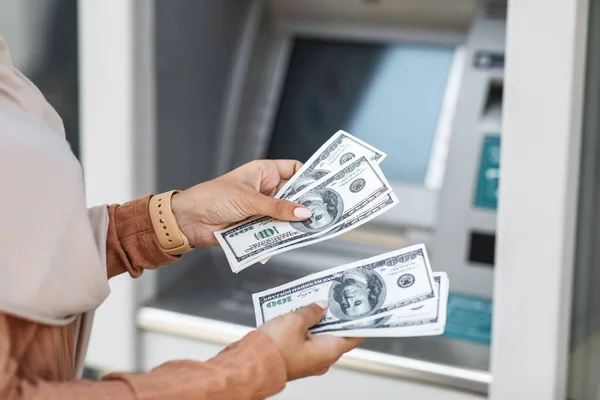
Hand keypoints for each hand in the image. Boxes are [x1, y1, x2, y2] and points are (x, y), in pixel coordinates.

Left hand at [171, 160, 311, 246]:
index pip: (294, 170)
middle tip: (325, 211)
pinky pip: (276, 229)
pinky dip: (284, 234)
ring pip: (286, 214)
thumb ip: (278, 208)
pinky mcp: (257, 226)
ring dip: (295, 221)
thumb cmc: (213, 198)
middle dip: (306, 203)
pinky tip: (296, 238)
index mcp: (263, 172)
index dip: (309, 176)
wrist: (190, 221)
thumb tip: (304, 212)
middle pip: (293, 195)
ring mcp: (262, 208)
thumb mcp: (249, 200)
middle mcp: (265, 189)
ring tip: (314, 227)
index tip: (326, 185)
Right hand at [259, 302, 364, 380]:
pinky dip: (306, 327)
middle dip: (334, 314)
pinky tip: (299, 313)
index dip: (358, 319)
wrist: (250, 365)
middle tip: (331, 296)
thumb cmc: (273, 349)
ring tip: (313, 301)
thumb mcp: (295, 320)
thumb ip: (312, 311)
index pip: (354, 335)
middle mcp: (322, 358)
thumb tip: (321, 306)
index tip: (359, 306)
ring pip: (319, 335)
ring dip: (317, 319)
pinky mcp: (296, 358)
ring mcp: (309, 359)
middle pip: (336, 332)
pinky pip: (306, 340)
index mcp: (329, 350)